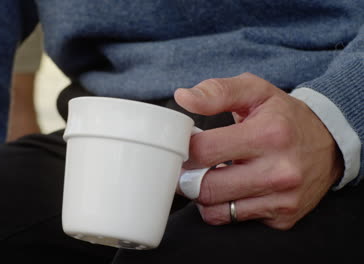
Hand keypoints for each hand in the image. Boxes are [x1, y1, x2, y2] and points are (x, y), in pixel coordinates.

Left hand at [174, 73, 343, 229]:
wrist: (329, 142)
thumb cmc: (284, 116)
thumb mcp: (255, 90)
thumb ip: (217, 91)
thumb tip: (183, 97)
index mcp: (269, 135)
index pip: (204, 151)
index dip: (184, 150)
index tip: (183, 146)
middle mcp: (279, 171)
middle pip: (206, 188)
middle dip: (188, 177)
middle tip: (189, 166)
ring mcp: (283, 199)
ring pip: (215, 211)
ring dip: (203, 194)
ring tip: (210, 175)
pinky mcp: (282, 218)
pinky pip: (232, 220)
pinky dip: (222, 207)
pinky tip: (231, 188)